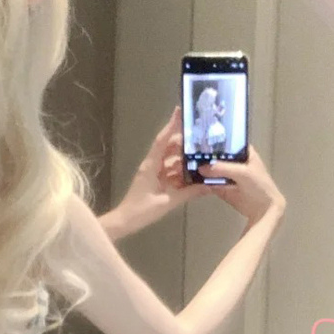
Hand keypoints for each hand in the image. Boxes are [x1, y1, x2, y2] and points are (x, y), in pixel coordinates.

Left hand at [114, 106, 210, 235]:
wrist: (125, 222)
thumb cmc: (141, 211)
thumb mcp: (167, 202)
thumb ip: (189, 193)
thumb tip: (209, 186)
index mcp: (151, 165)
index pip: (162, 140)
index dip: (171, 125)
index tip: (180, 111)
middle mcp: (152, 165)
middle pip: (169, 147)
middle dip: (184, 141)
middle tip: (202, 135)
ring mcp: (153, 173)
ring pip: (171, 160)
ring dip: (184, 157)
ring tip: (203, 153)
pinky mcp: (155, 181)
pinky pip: (170, 171)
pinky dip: (181, 170)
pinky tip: (194, 172)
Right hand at [198, 148, 285, 224]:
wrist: (264, 210)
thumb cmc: (259, 186)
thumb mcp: (242, 173)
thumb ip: (222, 168)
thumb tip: (201, 168)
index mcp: (245, 153)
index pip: (229, 143)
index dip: (217, 141)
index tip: (201, 140)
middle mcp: (236, 163)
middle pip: (218, 157)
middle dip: (206, 157)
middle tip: (191, 154)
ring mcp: (229, 176)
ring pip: (213, 170)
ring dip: (204, 170)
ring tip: (188, 166)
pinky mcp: (223, 188)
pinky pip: (211, 183)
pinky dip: (203, 182)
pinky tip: (192, 179)